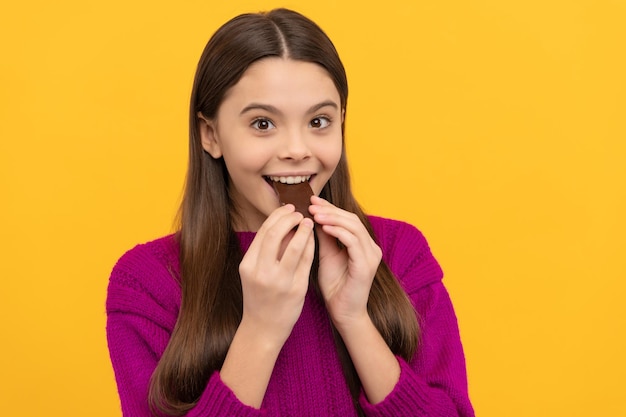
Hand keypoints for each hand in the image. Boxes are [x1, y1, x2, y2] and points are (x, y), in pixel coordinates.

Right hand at [238, 204, 314, 347]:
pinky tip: (313, 239)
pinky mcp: (297, 288)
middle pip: (277, 233)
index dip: (277, 216)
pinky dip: (311, 246)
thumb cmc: (259, 296)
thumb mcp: (254, 272)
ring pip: (296, 245)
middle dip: (290, 218)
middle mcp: (262, 272)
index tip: (287, 208)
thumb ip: (265, 250)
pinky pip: (307, 260)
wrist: (263, 329)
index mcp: (248, 265)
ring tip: (309, 222)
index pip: (264, 231)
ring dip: (304, 230)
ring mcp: (280, 281)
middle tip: (299, 213)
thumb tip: (282, 222)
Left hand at [309, 196, 381, 329]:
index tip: (311, 201)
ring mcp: (371, 256)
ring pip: (353, 227)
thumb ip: (324, 237)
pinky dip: (338, 232)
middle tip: (311, 204)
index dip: (330, 208)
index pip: (347, 218)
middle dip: (330, 210)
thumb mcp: (326, 255)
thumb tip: (312, 216)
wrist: (343, 313)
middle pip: (351, 219)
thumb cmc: (335, 286)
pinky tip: (323, 228)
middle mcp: (371, 247)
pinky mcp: (366, 265)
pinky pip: (353, 242)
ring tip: (314, 214)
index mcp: (363, 244)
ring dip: (332, 218)